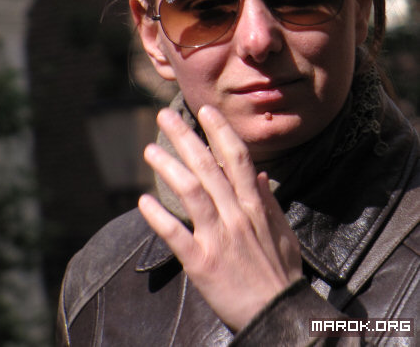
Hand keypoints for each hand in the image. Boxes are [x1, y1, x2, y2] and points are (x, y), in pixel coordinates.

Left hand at [138, 105, 301, 331]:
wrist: (279, 318)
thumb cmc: (281, 275)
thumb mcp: (283, 234)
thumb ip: (269, 202)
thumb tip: (259, 175)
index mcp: (255, 206)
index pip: (237, 158)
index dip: (220, 131)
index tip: (205, 110)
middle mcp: (236, 215)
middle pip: (208, 166)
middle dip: (185, 137)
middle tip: (165, 116)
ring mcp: (218, 238)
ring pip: (191, 192)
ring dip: (169, 167)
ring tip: (149, 149)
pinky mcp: (201, 263)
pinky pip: (176, 235)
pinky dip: (159, 217)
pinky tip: (143, 200)